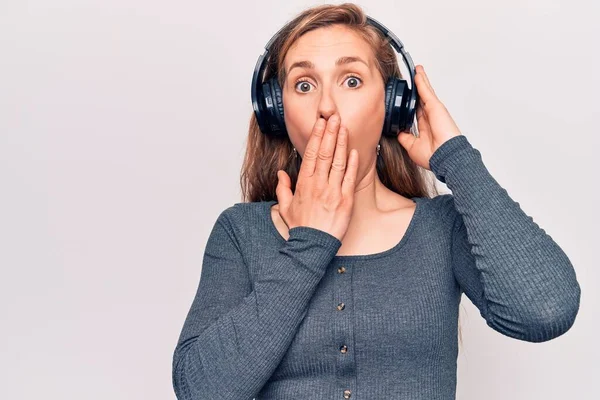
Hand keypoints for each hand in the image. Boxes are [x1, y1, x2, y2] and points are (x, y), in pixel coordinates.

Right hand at [276, 113, 358, 241]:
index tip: (320, 124)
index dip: (316, 137)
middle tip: (333, 117)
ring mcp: (333, 191)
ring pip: (338, 162)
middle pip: (324, 153)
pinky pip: (349, 177)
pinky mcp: (345, 200)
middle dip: (330, 133)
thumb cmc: (301, 228)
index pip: (310, 154)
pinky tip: (354, 151)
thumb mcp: (285, 208)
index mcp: (303, 184)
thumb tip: (281, 173)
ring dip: (341, 143)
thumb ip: (282, 188)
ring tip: (344, 127)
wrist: (313, 245)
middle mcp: (318, 184)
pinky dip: (352, 163)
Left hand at [397, 65, 461, 169]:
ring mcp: (434, 111)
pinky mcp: (435, 106)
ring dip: (421, 81)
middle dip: (418, 88)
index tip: (406, 98)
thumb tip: (398, 132)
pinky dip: (421, 82)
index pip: (416, 111)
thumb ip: (404, 137)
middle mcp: (430, 117)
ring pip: (425, 92)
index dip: (411, 104)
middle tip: (413, 77)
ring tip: (417, 70)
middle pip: (422, 98)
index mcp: (425, 127)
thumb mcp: (412, 146)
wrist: (444, 157)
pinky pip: (426, 91)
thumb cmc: (433, 156)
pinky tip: (418, 73)